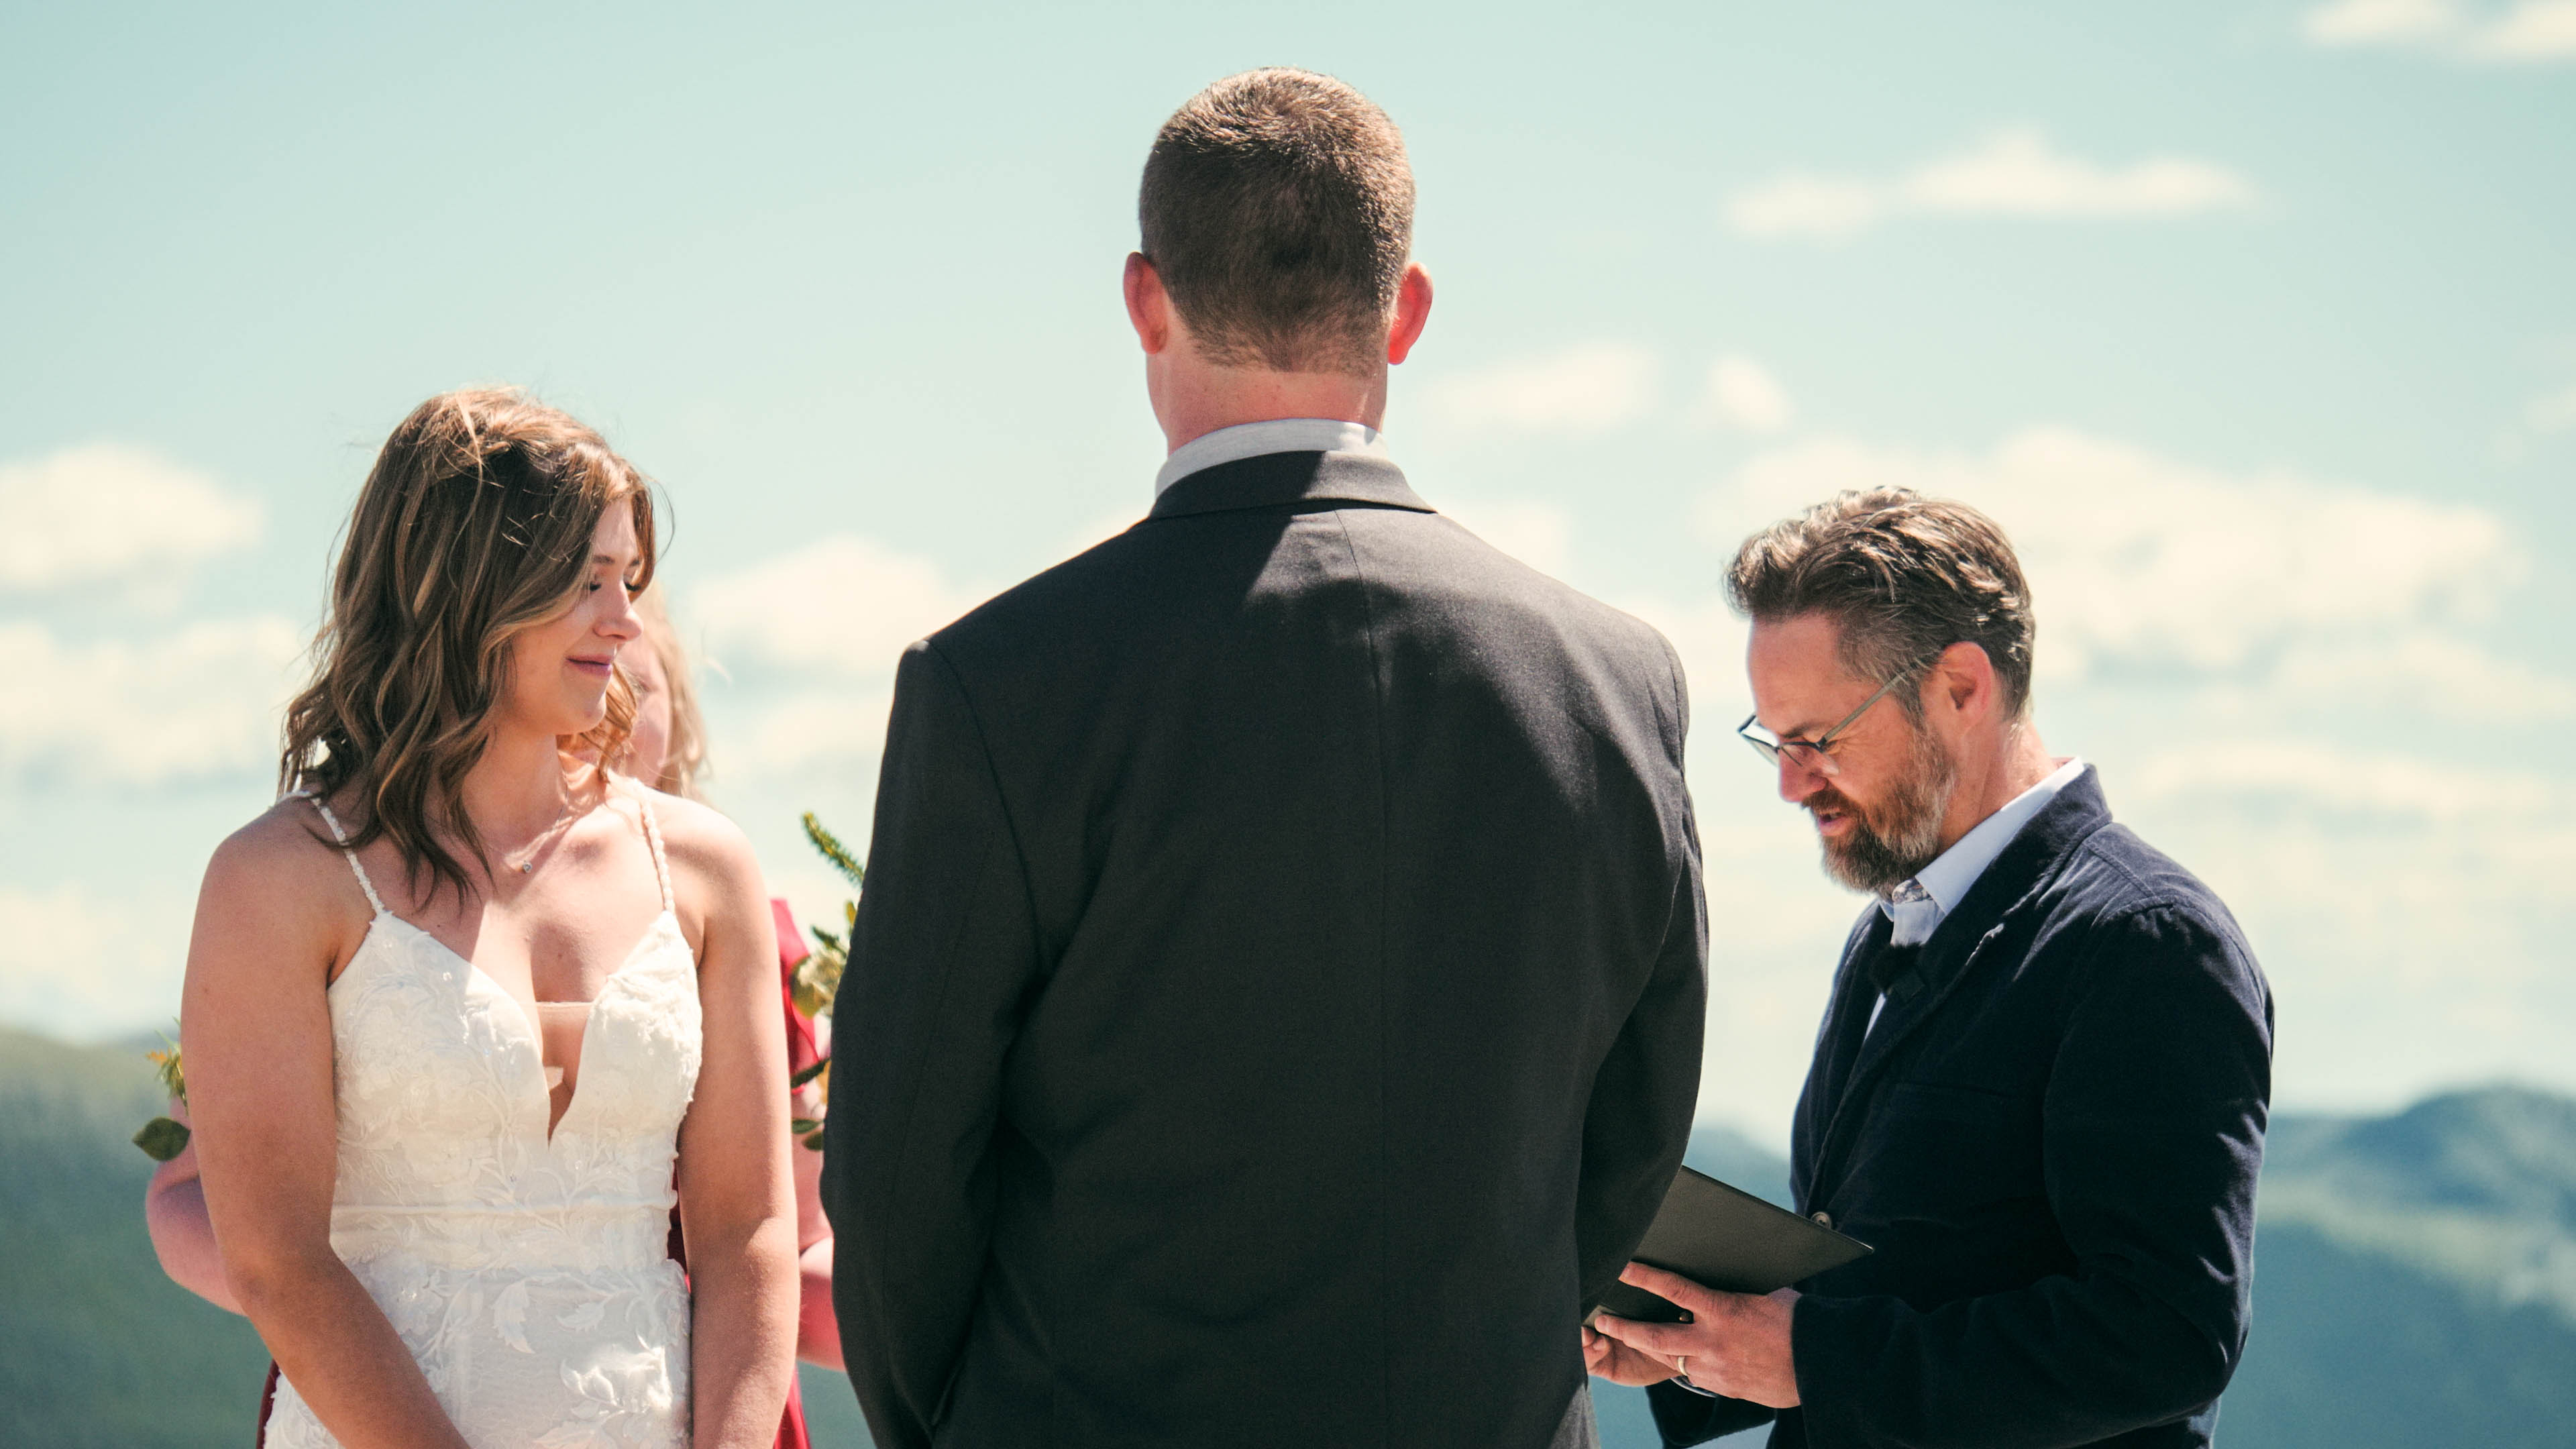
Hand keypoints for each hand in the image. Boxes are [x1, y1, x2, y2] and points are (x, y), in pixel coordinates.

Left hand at [1587, 1263, 1801, 1407]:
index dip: (1643, 1277)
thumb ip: (1734, 1292)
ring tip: (1634, 1339)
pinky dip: (1687, 1364)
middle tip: (1603, 1323)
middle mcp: (1713, 1342)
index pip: (1673, 1289)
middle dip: (1625, 1329)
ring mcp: (1717, 1369)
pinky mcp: (1725, 1388)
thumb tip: (1721, 1277)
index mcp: (1724, 1310)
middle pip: (1655, 1336)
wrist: (1822, 1364)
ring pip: (1671, 1359)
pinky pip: (1695, 1375)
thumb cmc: (1799, 1321)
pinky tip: (1686, 1356)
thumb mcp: (1763, 1295)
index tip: (1621, 1269)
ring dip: (1653, 1348)